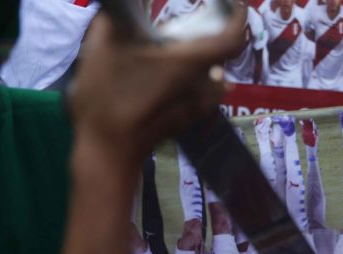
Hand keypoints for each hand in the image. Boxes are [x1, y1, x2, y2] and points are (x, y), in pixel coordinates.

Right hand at [69, 8, 247, 165]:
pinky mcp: (188, 120)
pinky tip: (173, 77)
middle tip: (196, 21)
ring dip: (204, 60)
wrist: (108, 150)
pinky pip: (204, 94)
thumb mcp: (104, 46)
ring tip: (180, 48)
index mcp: (189, 63)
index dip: (239, 18)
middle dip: (213, 35)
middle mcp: (202, 85)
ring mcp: (198, 106)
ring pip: (213, 76)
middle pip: (221, 55)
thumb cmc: (107, 97)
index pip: (233, 39)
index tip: (234, 5)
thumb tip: (123, 4)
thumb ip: (119, 16)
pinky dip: (198, 80)